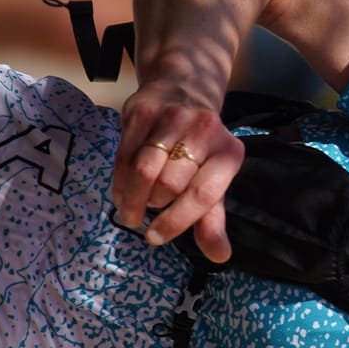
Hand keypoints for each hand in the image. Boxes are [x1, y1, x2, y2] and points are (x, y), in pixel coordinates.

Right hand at [111, 84, 244, 261]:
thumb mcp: (213, 182)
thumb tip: (220, 257)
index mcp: (229, 152)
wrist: (181, 90)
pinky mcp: (142, 111)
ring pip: (144, 170)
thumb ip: (212, 220)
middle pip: (170, 184)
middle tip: (150, 209)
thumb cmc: (199, 149)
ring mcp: (173, 117)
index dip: (176, 221)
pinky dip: (120, 182)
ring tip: (132, 209)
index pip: (203, 194)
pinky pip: (124, 156)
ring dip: (133, 197)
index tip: (155, 238)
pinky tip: (122, 193)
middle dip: (155, 205)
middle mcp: (205, 130)